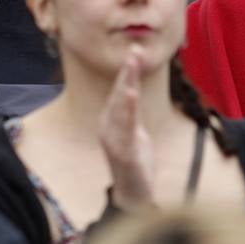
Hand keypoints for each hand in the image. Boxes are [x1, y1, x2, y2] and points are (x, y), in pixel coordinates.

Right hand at [99, 45, 153, 209]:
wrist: (132, 193)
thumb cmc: (133, 160)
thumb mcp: (133, 130)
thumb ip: (131, 109)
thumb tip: (131, 84)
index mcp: (111, 120)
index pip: (121, 91)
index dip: (128, 72)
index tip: (136, 51)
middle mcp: (109, 127)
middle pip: (119, 95)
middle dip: (127, 73)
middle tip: (134, 52)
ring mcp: (115, 140)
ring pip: (122, 109)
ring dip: (127, 87)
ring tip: (132, 69)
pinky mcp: (124, 153)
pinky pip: (127, 129)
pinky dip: (128, 111)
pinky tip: (132, 96)